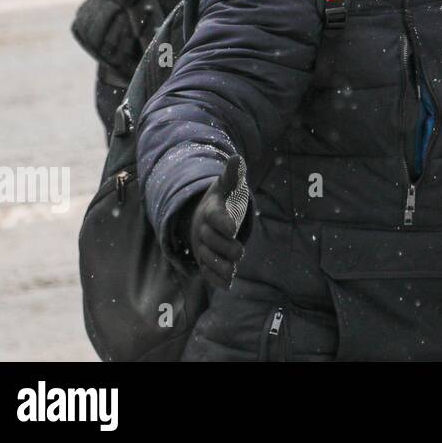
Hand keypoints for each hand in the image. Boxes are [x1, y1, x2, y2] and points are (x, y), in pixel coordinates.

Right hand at [188, 154, 249, 289]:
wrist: (205, 218)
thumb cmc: (222, 200)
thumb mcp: (228, 186)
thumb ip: (233, 175)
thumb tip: (237, 158)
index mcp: (210, 211)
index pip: (214, 217)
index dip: (222, 222)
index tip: (232, 228)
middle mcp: (202, 230)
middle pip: (211, 241)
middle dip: (225, 248)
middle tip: (239, 251)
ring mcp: (202, 247)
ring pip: (208, 259)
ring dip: (220, 266)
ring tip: (233, 270)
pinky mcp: (205, 261)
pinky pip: (207, 272)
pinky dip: (216, 279)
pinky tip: (227, 284)